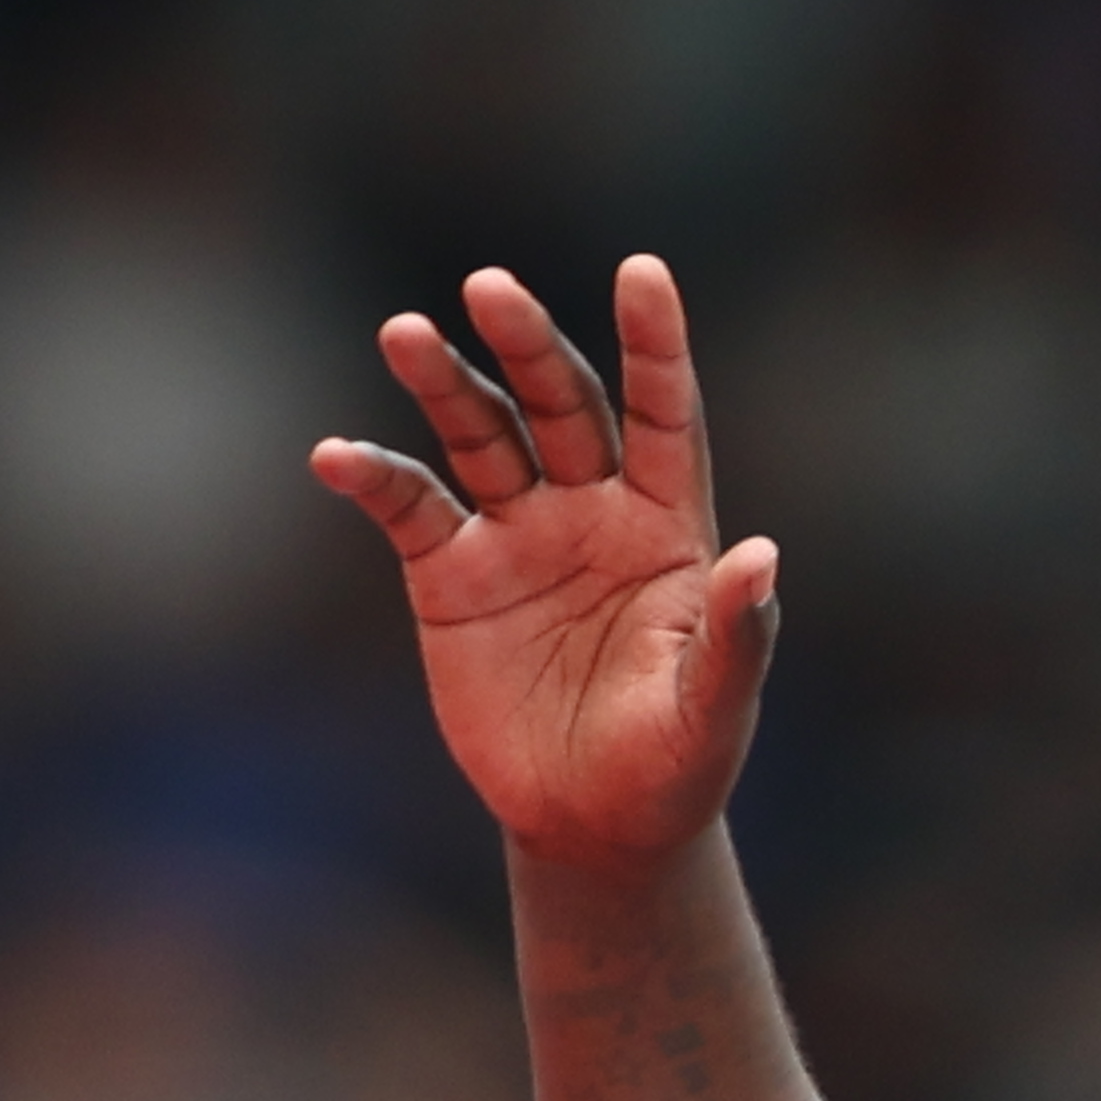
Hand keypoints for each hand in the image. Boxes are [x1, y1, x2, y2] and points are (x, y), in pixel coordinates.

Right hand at [313, 257, 780, 871]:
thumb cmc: (674, 768)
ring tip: (407, 332)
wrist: (594, 828)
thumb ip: (737, 635)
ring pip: (477, 434)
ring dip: (442, 382)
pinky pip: (408, 506)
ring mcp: (516, 534)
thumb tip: (762, 558)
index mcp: (668, 526)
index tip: (643, 271)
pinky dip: (373, 477)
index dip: (655, 345)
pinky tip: (338, 456)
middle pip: (559, 404)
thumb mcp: (713, 710)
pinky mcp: (449, 574)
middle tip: (490, 286)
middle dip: (527, 345)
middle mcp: (591, 509)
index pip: (663, 415)